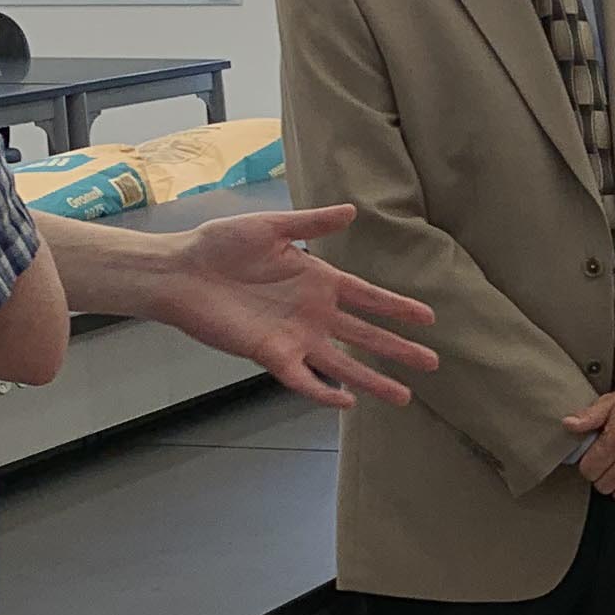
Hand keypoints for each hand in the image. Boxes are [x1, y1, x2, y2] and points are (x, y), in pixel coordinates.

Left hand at [159, 206, 436, 406]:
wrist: (181, 271)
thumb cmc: (220, 245)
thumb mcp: (270, 227)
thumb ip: (310, 224)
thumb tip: (351, 211)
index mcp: (318, 280)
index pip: (369, 297)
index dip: (398, 307)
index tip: (429, 318)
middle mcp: (313, 312)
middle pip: (366, 335)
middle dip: (399, 349)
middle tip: (432, 364)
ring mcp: (295, 336)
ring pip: (343, 363)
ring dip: (373, 380)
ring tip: (403, 396)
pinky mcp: (271, 354)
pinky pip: (303, 378)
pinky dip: (324, 391)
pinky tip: (346, 403)